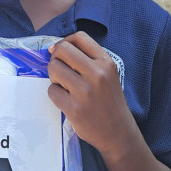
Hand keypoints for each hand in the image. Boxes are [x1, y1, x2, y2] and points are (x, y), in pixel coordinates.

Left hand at [46, 31, 139, 160]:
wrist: (118, 133)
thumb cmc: (109, 101)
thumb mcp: (107, 74)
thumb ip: (87, 59)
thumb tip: (54, 48)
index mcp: (106, 63)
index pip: (79, 37)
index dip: (65, 42)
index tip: (61, 53)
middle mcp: (97, 74)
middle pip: (62, 50)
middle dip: (56, 59)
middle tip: (61, 71)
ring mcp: (85, 92)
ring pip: (53, 68)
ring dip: (54, 77)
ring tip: (65, 86)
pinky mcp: (74, 109)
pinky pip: (51, 91)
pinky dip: (55, 95)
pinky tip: (67, 101)